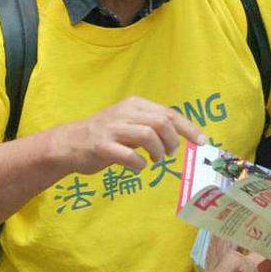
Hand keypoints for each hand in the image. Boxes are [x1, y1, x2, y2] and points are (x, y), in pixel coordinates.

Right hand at [51, 95, 206, 174]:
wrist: (68, 143)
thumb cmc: (106, 135)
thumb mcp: (130, 122)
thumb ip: (151, 125)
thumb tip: (180, 135)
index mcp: (134, 105)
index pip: (168, 113)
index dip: (188, 128)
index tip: (202, 142)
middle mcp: (124, 112)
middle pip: (161, 122)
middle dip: (172, 141)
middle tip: (170, 154)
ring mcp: (112, 129)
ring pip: (147, 134)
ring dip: (158, 151)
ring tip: (155, 160)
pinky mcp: (101, 146)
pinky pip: (128, 154)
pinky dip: (139, 163)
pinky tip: (138, 166)